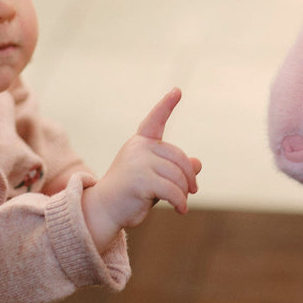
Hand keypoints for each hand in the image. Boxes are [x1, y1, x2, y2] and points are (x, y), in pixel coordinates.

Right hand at [82, 88, 201, 249]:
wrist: (105, 211)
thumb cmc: (132, 194)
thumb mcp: (157, 178)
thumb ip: (175, 169)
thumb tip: (197, 163)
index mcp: (140, 142)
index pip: (155, 120)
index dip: (166, 106)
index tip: (177, 91)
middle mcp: (138, 147)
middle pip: (179, 158)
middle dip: (188, 177)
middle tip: (192, 191)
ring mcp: (138, 162)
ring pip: (177, 176)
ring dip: (184, 193)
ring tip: (182, 204)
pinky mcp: (140, 179)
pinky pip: (172, 190)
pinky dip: (180, 202)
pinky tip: (180, 209)